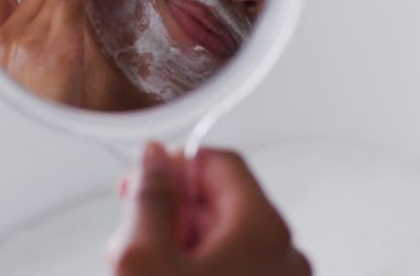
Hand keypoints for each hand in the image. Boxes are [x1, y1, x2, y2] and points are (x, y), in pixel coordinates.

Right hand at [108, 142, 310, 275]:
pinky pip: (231, 266)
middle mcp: (285, 254)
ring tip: (147, 269)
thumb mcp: (143, 257)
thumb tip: (156, 155)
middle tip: (134, 240)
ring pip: (222, 237)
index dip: (172, 166)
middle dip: (171, 212)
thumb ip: (150, 196)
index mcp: (263, 231)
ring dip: (178, 244)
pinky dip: (195, 267)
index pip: (220, 161)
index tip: (138, 184)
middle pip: (220, 200)